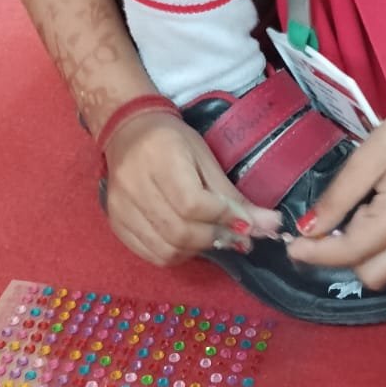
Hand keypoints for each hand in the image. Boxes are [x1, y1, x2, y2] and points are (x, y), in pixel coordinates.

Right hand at [102, 111, 281, 267]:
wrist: (128, 131)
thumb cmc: (172, 140)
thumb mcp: (205, 158)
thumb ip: (232, 195)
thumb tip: (269, 226)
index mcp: (160, 159)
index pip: (193, 204)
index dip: (224, 218)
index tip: (248, 224)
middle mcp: (135, 186)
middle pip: (180, 231)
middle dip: (216, 237)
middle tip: (237, 236)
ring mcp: (122, 208)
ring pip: (166, 249)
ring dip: (198, 250)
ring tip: (213, 237)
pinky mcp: (116, 224)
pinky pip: (150, 254)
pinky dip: (176, 255)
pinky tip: (189, 242)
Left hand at [286, 68, 385, 289]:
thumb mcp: (370, 154)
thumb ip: (338, 196)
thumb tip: (309, 228)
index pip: (348, 254)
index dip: (314, 253)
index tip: (292, 244)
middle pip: (371, 275)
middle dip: (345, 256)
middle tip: (338, 218)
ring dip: (369, 251)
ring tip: (366, 205)